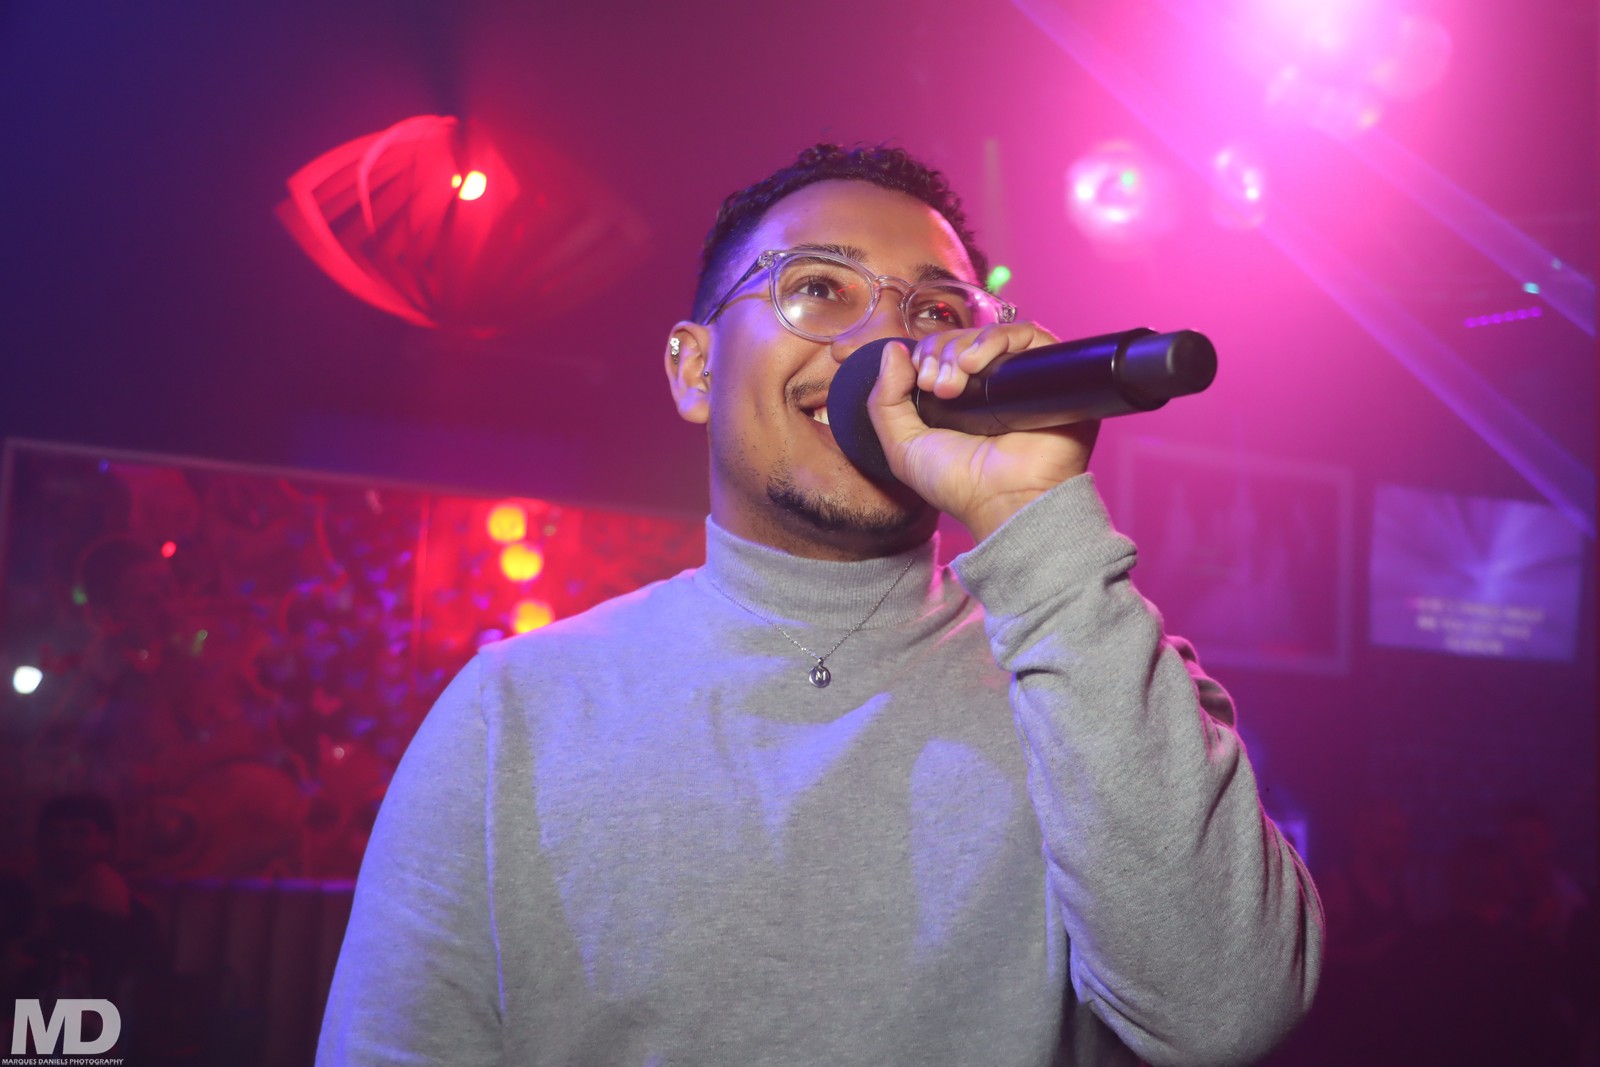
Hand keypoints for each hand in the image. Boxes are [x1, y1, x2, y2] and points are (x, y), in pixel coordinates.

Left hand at [866, 323, 1098, 541]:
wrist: (1005, 501)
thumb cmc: (960, 485)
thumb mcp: (903, 448)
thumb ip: (885, 401)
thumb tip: (892, 350)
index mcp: (961, 398)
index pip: (941, 351)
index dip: (926, 354)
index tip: (920, 379)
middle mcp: (992, 385)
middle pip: (963, 339)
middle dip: (940, 353)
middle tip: (937, 387)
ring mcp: (1021, 378)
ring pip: (990, 335)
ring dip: (962, 349)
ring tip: (953, 383)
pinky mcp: (1051, 372)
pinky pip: (1027, 335)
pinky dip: (995, 340)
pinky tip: (975, 365)